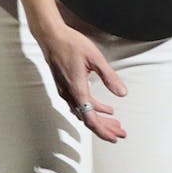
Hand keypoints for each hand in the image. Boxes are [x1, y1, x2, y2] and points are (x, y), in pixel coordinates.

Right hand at [36, 23, 127, 143]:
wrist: (49, 35)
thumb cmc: (70, 43)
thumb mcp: (95, 58)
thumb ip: (109, 76)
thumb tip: (122, 93)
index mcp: (77, 88)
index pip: (90, 118)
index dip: (103, 130)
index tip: (115, 137)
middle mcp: (69, 93)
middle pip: (87, 118)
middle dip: (105, 127)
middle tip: (120, 132)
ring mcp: (64, 90)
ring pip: (82, 112)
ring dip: (99, 119)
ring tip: (114, 120)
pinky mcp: (63, 85)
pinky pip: (77, 104)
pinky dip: (91, 109)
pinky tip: (100, 107)